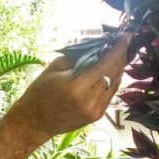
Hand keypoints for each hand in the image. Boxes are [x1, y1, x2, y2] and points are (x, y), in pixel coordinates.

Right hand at [11, 34, 129, 143]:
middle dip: (119, 56)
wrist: (34, 122)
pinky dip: (112, 80)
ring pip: (115, 84)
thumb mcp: (55, 67)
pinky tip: (108, 71)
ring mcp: (95, 110)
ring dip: (117, 68)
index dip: (118, 49)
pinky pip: (110, 94)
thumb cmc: (40, 91)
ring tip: (116, 55)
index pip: (105, 63)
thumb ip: (79, 56)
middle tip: (121, 43)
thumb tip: (100, 45)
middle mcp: (89, 100)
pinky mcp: (97, 116)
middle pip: (114, 73)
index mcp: (76, 86)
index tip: (124, 36)